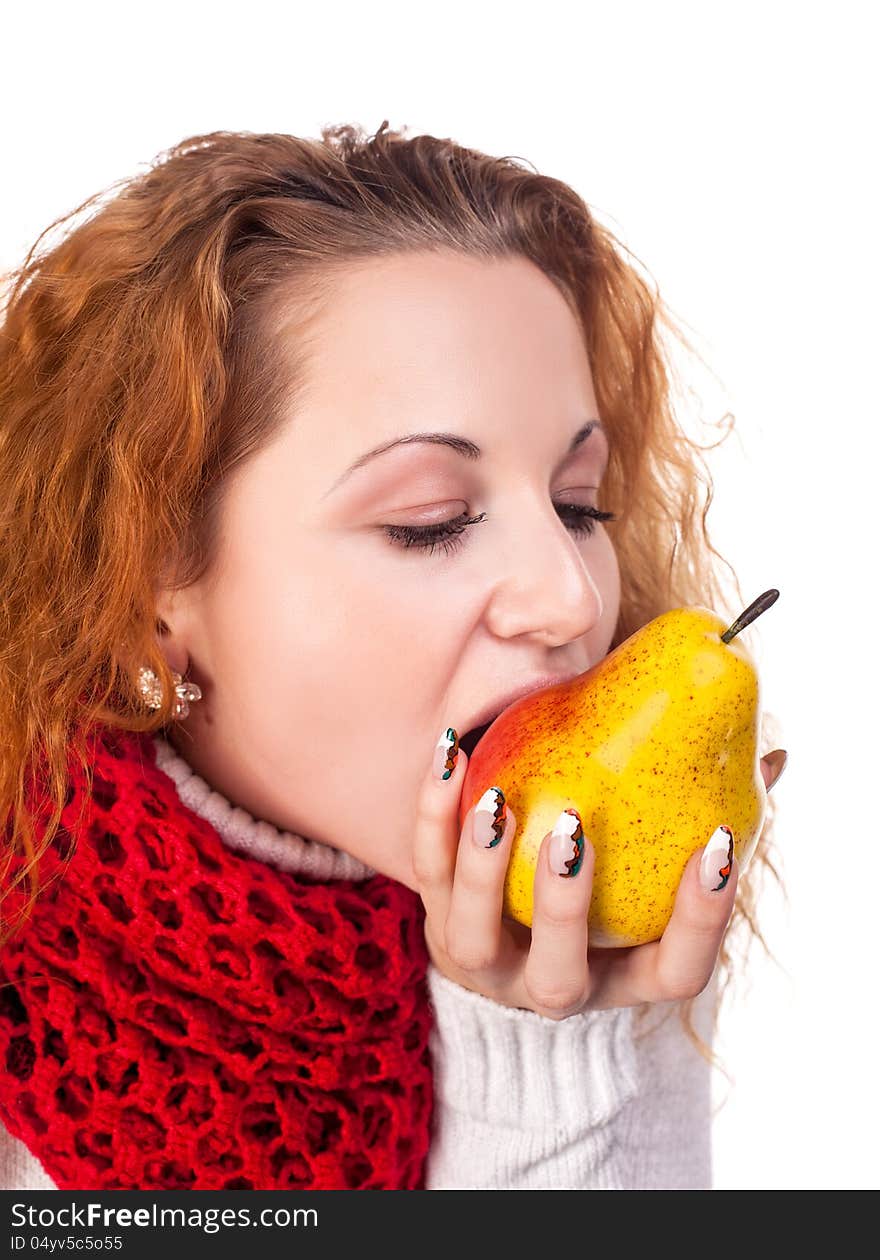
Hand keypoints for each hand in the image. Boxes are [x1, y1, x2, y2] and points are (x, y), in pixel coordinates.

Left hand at [412, 735, 787, 1019]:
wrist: (509, 935)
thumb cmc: (612, 888)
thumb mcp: (658, 872)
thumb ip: (705, 824)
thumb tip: (773, 759)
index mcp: (625, 978)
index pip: (679, 971)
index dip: (703, 918)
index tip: (717, 842)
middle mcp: (553, 987)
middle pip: (558, 974)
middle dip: (563, 906)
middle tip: (573, 828)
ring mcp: (486, 966)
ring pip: (474, 935)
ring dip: (482, 866)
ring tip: (495, 797)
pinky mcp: (434, 923)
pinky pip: (426, 871)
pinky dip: (434, 813)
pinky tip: (451, 751)